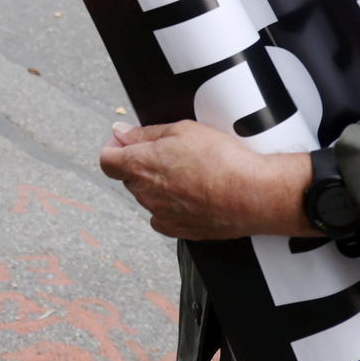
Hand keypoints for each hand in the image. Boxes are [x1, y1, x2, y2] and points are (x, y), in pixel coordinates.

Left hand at [98, 121, 315, 240]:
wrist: (252, 194)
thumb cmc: (221, 159)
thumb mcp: (180, 129)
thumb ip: (144, 133)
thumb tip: (120, 134)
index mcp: (139, 166)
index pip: (107, 160)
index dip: (115, 149)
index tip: (127, 143)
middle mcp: (144, 194)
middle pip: (129, 177)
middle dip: (141, 164)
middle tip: (170, 153)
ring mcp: (160, 215)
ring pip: (148, 196)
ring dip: (159, 185)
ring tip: (190, 173)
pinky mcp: (178, 230)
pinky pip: (164, 216)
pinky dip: (172, 206)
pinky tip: (193, 194)